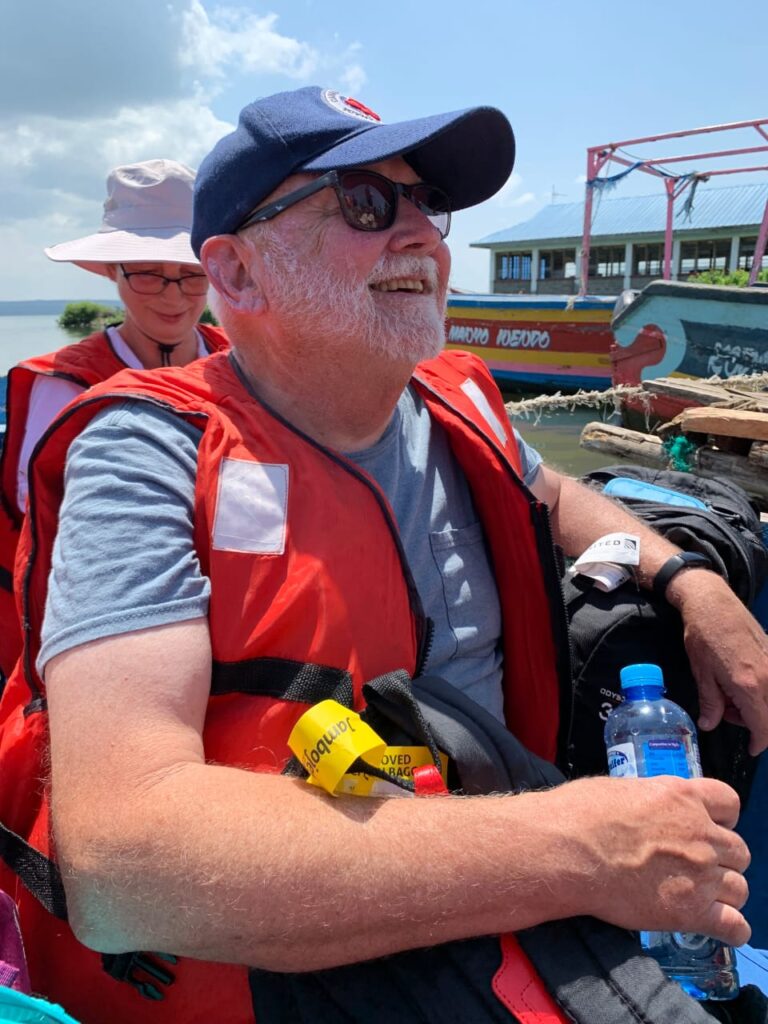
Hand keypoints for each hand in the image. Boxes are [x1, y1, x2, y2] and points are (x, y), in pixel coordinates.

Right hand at [549, 776, 750, 945]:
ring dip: (723, 894)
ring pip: (739, 889)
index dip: (722, 819)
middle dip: (722, 860)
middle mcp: (700, 834)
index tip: (709, 828)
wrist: (567, 849)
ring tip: (700, 897)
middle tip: (696, 867)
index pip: (730, 803)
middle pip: (739, 851)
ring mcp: (700, 873)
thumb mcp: (622, 790)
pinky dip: (731, 930)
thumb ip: (651, 802)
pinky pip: (735, 927)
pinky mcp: (691, 911)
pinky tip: (717, 927)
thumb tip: (650, 813)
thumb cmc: (580, 814)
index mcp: (682, 796)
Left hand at [667, 570, 767, 754]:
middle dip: (753, 722)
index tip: (752, 748)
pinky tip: (740, 681)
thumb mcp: (702, 673)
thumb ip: (711, 703)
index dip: (759, 743)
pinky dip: (760, 689)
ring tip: (730, 693)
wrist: (712, 603)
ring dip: (756, 705)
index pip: (764, 727)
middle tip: (726, 711)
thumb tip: (710, 725)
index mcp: (749, 685)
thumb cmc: (703, 636)